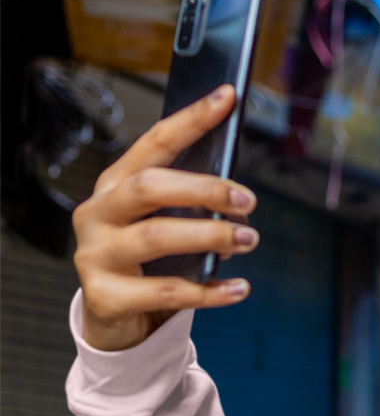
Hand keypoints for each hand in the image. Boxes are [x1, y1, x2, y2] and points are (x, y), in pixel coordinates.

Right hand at [74, 86, 256, 351]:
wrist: (115, 318)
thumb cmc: (147, 263)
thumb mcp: (168, 226)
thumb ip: (194, 210)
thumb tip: (239, 206)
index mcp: (115, 185)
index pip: (155, 142)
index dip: (191, 119)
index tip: (227, 97)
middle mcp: (98, 213)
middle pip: (149, 186)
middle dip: (203, 188)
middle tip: (246, 199)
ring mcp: (95, 254)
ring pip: (156, 237)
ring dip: (210, 236)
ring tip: (248, 239)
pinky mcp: (105, 296)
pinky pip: (165, 292)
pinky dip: (208, 292)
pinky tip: (238, 288)